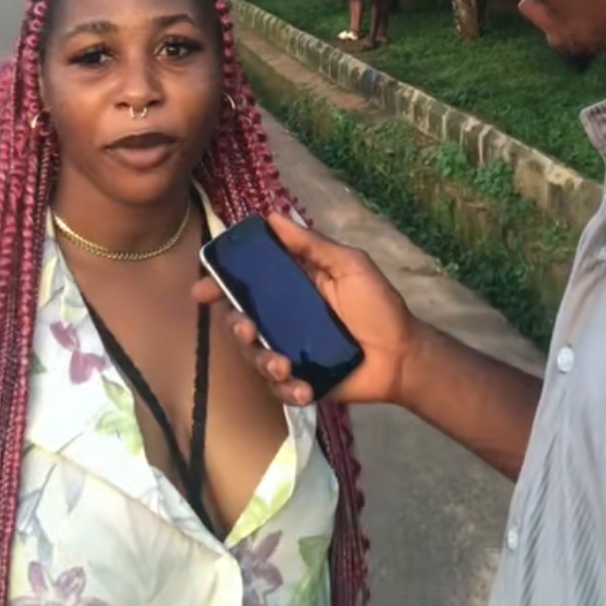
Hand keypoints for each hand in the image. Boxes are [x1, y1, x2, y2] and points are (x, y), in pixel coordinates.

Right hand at [193, 213, 416, 408]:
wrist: (403, 355)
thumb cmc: (378, 306)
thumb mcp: (349, 266)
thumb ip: (312, 245)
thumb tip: (273, 215)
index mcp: (291, 288)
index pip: (246, 283)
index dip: (219, 283)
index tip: (202, 289)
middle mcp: (283, 319)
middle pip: (241, 321)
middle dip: (237, 326)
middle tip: (248, 329)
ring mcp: (290, 351)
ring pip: (255, 357)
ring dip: (263, 361)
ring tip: (285, 366)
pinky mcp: (301, 381)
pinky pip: (279, 389)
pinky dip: (287, 390)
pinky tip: (305, 388)